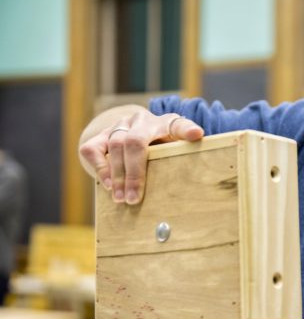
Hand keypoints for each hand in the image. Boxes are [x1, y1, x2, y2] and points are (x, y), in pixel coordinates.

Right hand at [79, 108, 202, 204]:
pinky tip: (108, 186)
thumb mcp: (175, 151)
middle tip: (133, 198)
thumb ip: (184, 157)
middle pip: (135, 141)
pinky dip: (99, 168)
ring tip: (121, 198)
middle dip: (134, 173)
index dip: (187, 130)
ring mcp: (120, 125)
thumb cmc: (162, 149)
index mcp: (167, 124)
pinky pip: (92, 149)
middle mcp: (142, 120)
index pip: (179, 124)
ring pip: (114, 145)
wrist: (134, 136)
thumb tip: (197, 175)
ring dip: (117, 175)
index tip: (196, 135)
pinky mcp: (101, 134)